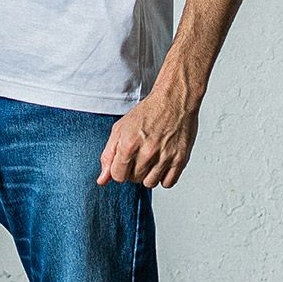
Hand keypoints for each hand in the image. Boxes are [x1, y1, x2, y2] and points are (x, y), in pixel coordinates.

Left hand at [97, 74, 200, 189]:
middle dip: (134, 170)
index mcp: (129, 143)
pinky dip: (164, 177)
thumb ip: (108, 156)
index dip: (120, 170)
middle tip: (141, 154)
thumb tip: (102, 180)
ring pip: (150, 183)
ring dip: (149, 175)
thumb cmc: (148, 112)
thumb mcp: (121, 129)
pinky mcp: (180, 159)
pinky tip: (162, 163)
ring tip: (152, 159)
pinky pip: (168, 183)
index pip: (118, 176)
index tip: (125, 161)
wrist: (175, 98)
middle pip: (134, 179)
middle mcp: (147, 151)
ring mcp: (165, 156)